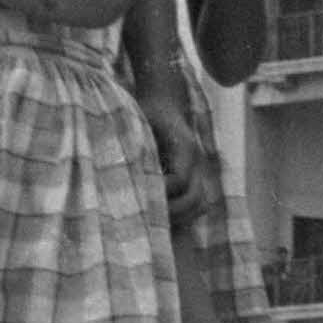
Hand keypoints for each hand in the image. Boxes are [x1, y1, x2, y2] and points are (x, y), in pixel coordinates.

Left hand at [133, 83, 204, 216]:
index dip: (162, 192)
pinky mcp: (194, 177)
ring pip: (199, 204)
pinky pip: (195, 203)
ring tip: (154, 223)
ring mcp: (199, 171)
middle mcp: (197, 161)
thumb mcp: (138, 122)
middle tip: (145, 218)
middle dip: (172, 212)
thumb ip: (135, 145)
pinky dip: (182, 215)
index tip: (139, 196)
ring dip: (180, 217)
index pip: (180, 180)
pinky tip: (160, 218)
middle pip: (195, 198)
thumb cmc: (147, 110)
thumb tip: (122, 171)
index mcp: (185, 147)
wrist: (166, 99)